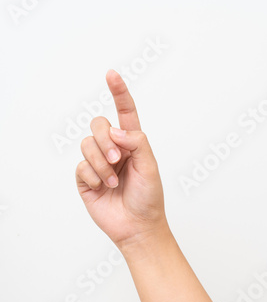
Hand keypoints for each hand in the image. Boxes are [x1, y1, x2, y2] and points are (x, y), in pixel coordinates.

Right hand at [76, 70, 167, 251]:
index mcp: (132, 143)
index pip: (124, 113)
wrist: (137, 227)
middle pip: (98, 125)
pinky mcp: (86, 179)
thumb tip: (115, 130)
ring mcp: (98, 164)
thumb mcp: (150, 166)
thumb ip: (137, 142)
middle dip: (105, 140)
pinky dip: (93, 176)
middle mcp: (114, 150)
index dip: (118, 93)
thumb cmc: (149, 199)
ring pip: (87, 144)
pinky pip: (81, 166)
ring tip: (113, 181)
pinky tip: (103, 188)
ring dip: (101, 163)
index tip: (111, 74)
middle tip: (118, 160)